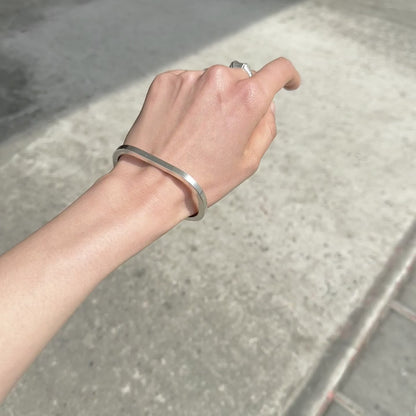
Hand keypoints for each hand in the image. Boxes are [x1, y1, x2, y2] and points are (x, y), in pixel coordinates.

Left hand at [116, 58, 299, 214]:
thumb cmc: (204, 179)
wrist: (152, 184)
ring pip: (212, 82)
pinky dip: (188, 99)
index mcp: (247, 99)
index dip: (288, 76)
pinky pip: (187, 84)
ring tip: (196, 133)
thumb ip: (266, 127)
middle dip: (240, 99)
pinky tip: (179, 126)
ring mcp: (189, 78)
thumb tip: (267, 105)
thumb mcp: (248, 162)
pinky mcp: (165, 81)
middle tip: (224, 130)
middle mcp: (219, 79)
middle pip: (241, 79)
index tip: (288, 83)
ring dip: (212, 99)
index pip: (278, 70)